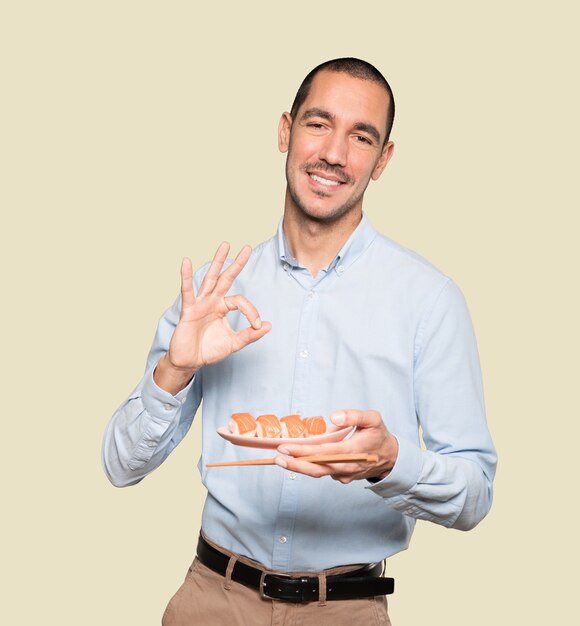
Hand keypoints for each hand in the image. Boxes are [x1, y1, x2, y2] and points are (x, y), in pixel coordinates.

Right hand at [154, 242, 271, 393]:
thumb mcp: (233, 343)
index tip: (257, 325)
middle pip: (226, 278)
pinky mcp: (188, 309)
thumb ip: (250, 335)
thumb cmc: (208, 350)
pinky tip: (186, 261)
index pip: (241, 301)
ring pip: (210, 278)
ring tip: (225, 245)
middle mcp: (212, 301)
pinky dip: (186, 276)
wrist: (189, 361)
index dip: (252, 311)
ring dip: (218, 261)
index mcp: (223, 307)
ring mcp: (200, 303)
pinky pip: (187, 290)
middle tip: (248, 247)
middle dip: (237, 263)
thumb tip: (268, 326)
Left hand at [274, 410, 398, 483]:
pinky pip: (323, 472)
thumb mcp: (373, 419)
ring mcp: (344, 475)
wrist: (390, 457)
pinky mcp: (342, 477)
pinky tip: (296, 459)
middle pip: (317, 468)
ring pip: (318, 473)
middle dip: (295, 463)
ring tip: (280, 459)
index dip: (304, 451)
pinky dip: (309, 467)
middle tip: (277, 456)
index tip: (287, 447)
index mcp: (352, 452)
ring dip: (298, 467)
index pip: (323, 453)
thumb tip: (333, 416)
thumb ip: (354, 415)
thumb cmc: (379, 435)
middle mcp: (346, 467)